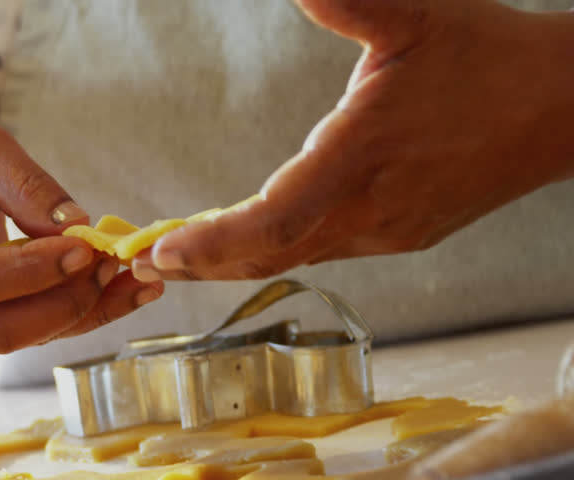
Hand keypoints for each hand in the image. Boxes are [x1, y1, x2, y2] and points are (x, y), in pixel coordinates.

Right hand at [0, 112, 164, 351]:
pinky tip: (111, 289)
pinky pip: (24, 335)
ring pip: (17, 341)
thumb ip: (27, 185)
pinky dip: (72, 317)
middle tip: (112, 263)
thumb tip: (77, 228)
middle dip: (66, 303)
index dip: (35, 271)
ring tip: (130, 278)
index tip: (85, 246)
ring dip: (81, 314)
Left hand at [139, 0, 573, 281]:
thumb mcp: (413, 15)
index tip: (162, 249)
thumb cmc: (491, 57)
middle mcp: (372, 209)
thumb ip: (347, 0)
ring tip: (176, 257)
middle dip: (202, 261)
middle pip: (270, 252)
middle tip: (140, 263)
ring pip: (295, 256)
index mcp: (365, 157)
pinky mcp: (400, 235)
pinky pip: (323, 250)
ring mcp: (387, 230)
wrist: (569, 106)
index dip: (213, 241)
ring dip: (233, 260)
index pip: (274, 218)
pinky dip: (274, 249)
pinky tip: (245, 240)